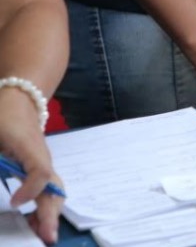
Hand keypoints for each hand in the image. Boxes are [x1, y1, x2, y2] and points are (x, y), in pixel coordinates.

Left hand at [0, 89, 62, 243]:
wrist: (20, 98)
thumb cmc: (4, 115)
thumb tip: (1, 173)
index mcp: (29, 146)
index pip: (40, 171)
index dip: (30, 190)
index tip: (15, 204)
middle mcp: (41, 157)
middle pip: (54, 186)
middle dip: (50, 213)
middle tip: (46, 237)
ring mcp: (42, 163)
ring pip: (54, 190)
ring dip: (49, 213)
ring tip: (41, 234)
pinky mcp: (38, 167)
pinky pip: (47, 189)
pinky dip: (44, 207)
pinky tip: (34, 221)